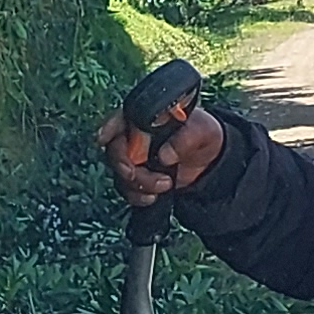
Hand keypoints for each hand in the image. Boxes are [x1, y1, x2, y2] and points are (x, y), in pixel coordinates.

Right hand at [97, 96, 221, 207]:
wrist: (210, 160)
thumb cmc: (204, 134)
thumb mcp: (202, 131)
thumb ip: (185, 139)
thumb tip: (165, 155)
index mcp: (146, 116)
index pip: (120, 117)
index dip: (108, 127)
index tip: (103, 139)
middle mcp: (134, 135)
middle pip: (115, 149)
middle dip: (124, 165)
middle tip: (136, 174)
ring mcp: (134, 158)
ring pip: (120, 173)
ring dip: (139, 184)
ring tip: (165, 184)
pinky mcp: (138, 177)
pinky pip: (127, 189)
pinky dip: (138, 197)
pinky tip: (154, 197)